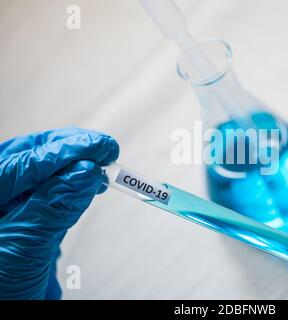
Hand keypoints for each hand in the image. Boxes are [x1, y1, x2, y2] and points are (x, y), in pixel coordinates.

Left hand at [0, 127, 118, 298]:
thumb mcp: (24, 249)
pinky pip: (53, 189)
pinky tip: (91, 178)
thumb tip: (85, 173)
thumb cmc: (2, 291)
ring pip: (42, 168)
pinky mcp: (31, 215)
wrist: (6, 309)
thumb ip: (53, 209)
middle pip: (29, 155)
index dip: (63, 152)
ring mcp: (11, 204)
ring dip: (76, 160)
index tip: (97, 148)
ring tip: (103, 159)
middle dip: (69, 147)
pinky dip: (76, 181)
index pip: (23, 164)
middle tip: (104, 146)